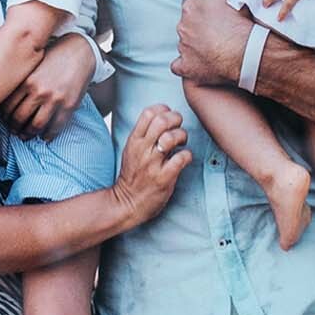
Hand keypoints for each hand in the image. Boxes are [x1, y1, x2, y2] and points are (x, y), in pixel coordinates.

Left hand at [3, 32, 92, 137]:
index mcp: (27, 80)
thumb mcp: (33, 65)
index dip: (4, 116)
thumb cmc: (54, 56)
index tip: (5, 119)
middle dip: (14, 128)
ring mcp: (55, 100)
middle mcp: (39, 91)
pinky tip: (44, 136)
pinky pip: (56, 127)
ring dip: (29, 134)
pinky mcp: (69, 105)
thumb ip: (22, 81)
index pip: (8, 106)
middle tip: (14, 130)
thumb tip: (6, 96)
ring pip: (36, 126)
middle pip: (19, 118)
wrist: (79, 51)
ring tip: (26, 135)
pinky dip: (48, 135)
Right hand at [110, 104, 190, 225]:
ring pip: (171, 137)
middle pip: (162, 121)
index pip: (148, 113)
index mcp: (134, 141)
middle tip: (179, 127)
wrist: (126, 204)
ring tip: (181, 143)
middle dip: (176, 119)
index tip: (169, 116)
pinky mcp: (163, 178)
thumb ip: (143, 136)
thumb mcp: (131, 151)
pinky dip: (187, 156)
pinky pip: (181, 158)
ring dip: (182, 136)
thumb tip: (162, 119)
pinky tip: (184, 159)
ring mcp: (153, 164)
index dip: (163, 110)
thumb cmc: (132, 177)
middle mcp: (143, 150)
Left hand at [171, 0, 254, 84]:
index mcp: (190, 6)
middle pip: (187, 24)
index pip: (192, 5)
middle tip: (217, 32)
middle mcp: (183, 25)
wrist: (244, 50)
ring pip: (185, 43)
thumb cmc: (238, 21)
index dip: (204, 11)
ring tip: (214, 49)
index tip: (215, 16)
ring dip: (195, 45)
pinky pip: (180, 66)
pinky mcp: (186, 66)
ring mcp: (183, 46)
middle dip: (199, 28)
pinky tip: (198, 65)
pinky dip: (187, 65)